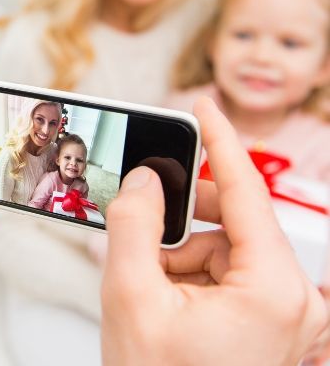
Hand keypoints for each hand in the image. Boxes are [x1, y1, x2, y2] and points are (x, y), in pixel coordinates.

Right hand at [101, 97, 326, 365]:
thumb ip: (133, 226)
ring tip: (153, 289)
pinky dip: (190, 272)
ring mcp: (283, 313)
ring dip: (181, 254)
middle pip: (233, 220)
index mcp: (273, 290)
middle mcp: (292, 299)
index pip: (248, 190)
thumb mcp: (132, 299)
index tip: (202, 104)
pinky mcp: (267, 320)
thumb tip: (143, 180)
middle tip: (145, 232)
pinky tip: (168, 302)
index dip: (220, 139)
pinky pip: (226, 271)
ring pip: (224, 246)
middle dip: (183, 222)